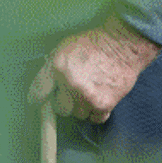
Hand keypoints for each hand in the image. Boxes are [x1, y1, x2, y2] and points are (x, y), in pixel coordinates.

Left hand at [28, 17, 161, 123]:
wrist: (123, 45)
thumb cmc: (95, 43)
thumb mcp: (65, 47)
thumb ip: (52, 68)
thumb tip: (45, 86)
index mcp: (58, 67)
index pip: (38, 93)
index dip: (38, 99)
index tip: (40, 102)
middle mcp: (70, 83)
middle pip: (60, 108)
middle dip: (64, 101)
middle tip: (73, 92)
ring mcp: (87, 96)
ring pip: (78, 114)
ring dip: (82, 106)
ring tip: (90, 91)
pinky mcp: (103, 104)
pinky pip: (94, 118)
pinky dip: (97, 112)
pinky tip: (99, 97)